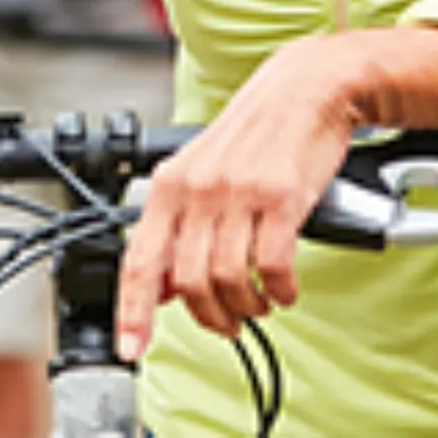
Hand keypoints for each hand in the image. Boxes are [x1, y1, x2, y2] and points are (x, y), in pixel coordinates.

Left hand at [115, 38, 354, 360]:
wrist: (306, 89)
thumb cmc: (256, 135)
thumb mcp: (201, 173)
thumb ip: (178, 227)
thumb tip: (160, 288)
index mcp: (170, 185)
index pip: (140, 261)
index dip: (132, 312)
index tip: (131, 348)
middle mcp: (198, 189)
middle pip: (187, 281)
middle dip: (209, 316)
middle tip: (227, 323)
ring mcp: (239, 193)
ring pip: (228, 279)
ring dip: (246, 307)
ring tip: (259, 305)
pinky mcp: (281, 198)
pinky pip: (271, 266)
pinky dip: (279, 291)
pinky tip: (284, 289)